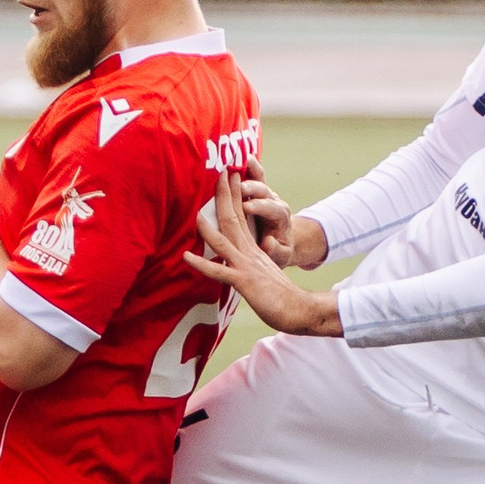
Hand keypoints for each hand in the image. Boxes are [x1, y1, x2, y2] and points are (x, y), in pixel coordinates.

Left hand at [183, 171, 342, 337]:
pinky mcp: (243, 281)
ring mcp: (246, 265)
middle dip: (225, 195)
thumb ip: (250, 262)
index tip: (228, 177)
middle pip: (234, 218)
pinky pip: (219, 271)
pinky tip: (185, 257)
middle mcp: (249, 252)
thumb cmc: (280, 296)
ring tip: (195, 211)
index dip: (234, 196)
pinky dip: (201, 264)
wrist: (299, 310)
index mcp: (253, 248)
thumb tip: (236, 258)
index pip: (242, 216)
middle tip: (220, 173)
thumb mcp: (262, 273)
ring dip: (210, 224)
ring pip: (226, 238)